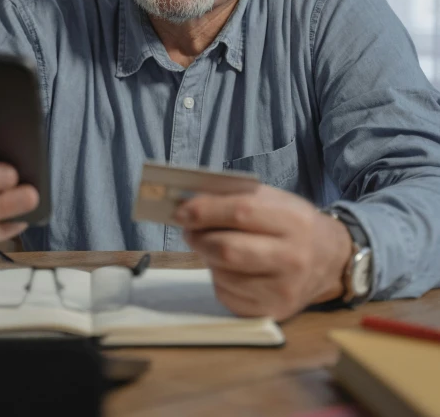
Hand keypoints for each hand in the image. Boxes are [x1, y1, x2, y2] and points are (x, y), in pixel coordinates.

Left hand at [174, 185, 351, 320]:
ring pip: (223, 274)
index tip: (181, 210)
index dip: (205, 211)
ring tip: (212, 247)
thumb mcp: (277, 201)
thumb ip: (239, 199)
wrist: (331, 260)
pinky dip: (219, 279)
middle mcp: (292, 259)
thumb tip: (191, 204)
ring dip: (208, 258)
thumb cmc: (296, 224)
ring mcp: (283, 290)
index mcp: (294, 221)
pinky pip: (227, 295)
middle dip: (199, 238)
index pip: (241, 213)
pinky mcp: (273, 313)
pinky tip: (229, 269)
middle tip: (189, 230)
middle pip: (228, 250)